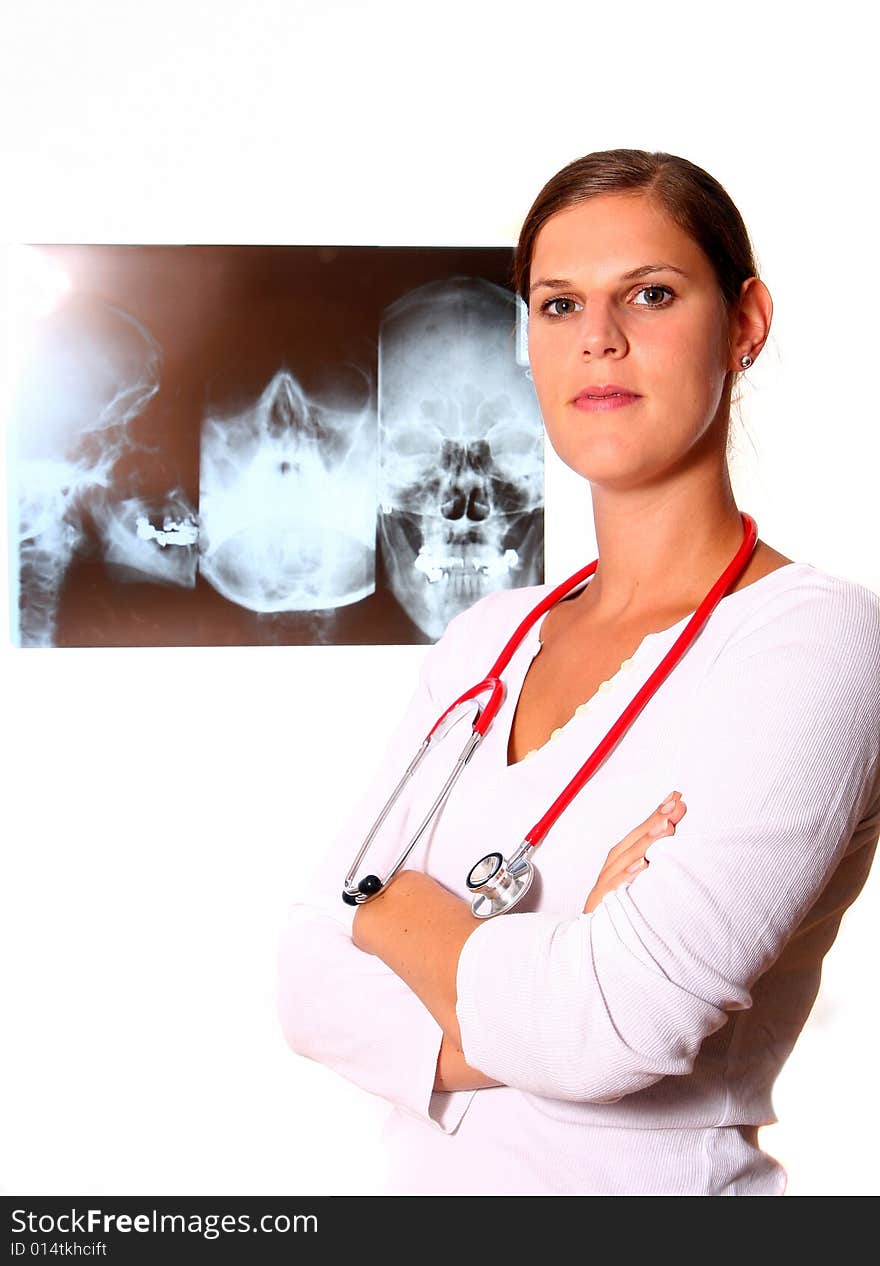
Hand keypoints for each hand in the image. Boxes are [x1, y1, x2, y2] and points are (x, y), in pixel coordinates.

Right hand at [583, 791, 686, 913]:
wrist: (596, 955)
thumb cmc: (622, 922)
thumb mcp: (640, 893)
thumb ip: (652, 865)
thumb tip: (672, 836)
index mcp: (619, 869)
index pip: (638, 837)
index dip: (656, 816)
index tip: (676, 797)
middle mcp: (610, 876)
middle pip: (630, 844)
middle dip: (653, 823)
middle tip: (675, 805)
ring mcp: (604, 893)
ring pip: (623, 864)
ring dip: (644, 845)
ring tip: (665, 828)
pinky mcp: (601, 913)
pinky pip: (614, 894)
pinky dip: (626, 880)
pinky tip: (641, 867)